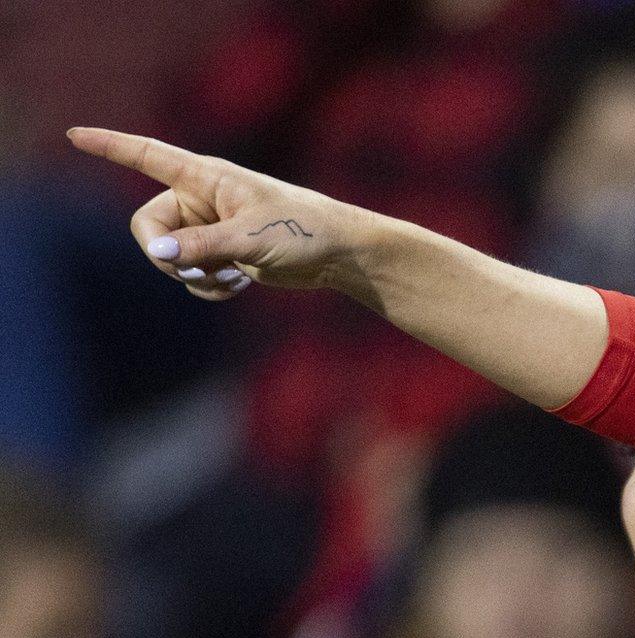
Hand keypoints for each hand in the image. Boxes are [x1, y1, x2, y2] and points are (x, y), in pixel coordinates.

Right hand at [67, 127, 377, 299]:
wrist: (340, 255)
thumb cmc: (304, 231)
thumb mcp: (251, 238)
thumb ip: (203, 246)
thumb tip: (162, 254)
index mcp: (206, 178)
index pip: (148, 156)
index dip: (110, 146)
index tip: (74, 135)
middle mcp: (201, 200)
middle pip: (149, 227)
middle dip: (165, 255)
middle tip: (192, 268)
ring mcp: (209, 229)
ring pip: (170, 257)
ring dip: (193, 275)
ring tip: (230, 276)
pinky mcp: (222, 255)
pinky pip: (192, 276)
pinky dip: (208, 286)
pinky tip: (238, 285)